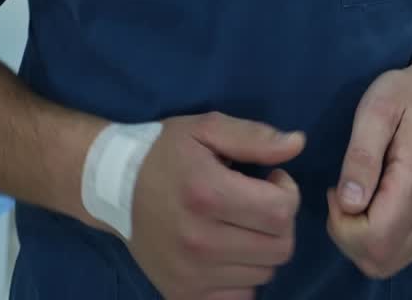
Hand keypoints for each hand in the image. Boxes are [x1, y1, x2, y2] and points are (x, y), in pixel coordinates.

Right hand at [129, 111, 303, 299]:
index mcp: (207, 193)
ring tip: (239, 222)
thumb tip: (298, 144)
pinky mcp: (184, 295)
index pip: (281, 211)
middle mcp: (200, 240)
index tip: (270, 177)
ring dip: (262, 246)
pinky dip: (244, 275)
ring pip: (265, 273)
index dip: (287, 191)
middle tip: (257, 201)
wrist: (113, 187)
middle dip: (279, 220)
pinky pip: (242, 296)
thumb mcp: (206, 129)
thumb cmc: (164, 152)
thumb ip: (254, 137)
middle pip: (280, 248)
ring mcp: (191, 274)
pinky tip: (228, 249)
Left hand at [326, 68, 411, 279]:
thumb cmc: (404, 96)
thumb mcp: (375, 110)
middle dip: (346, 235)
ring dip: (359, 239)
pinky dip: (376, 239)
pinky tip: (373, 204)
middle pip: (378, 259)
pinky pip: (398, 254)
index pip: (373, 240)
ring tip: (357, 195)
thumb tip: (348, 203)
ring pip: (386, 262)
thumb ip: (361, 156)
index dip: (342, 225)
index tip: (336, 189)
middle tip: (343, 192)